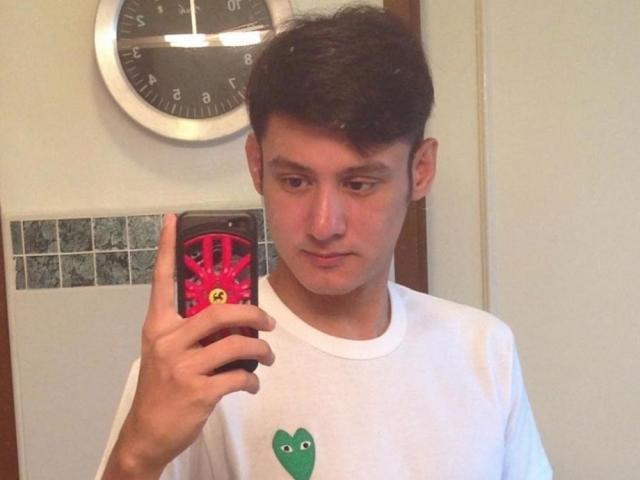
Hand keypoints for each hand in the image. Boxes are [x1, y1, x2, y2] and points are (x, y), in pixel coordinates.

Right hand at [103, 213, 275, 478]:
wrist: (147, 434)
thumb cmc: (162, 388)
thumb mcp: (166, 353)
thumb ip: (190, 332)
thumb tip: (232, 317)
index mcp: (158, 327)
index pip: (161, 281)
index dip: (166, 249)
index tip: (173, 219)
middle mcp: (168, 341)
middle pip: (218, 313)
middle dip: (253, 313)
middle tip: (269, 321)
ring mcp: (182, 367)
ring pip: (236, 345)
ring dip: (261, 350)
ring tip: (268, 356)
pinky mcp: (198, 392)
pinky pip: (239, 377)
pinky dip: (253, 379)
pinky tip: (252, 384)